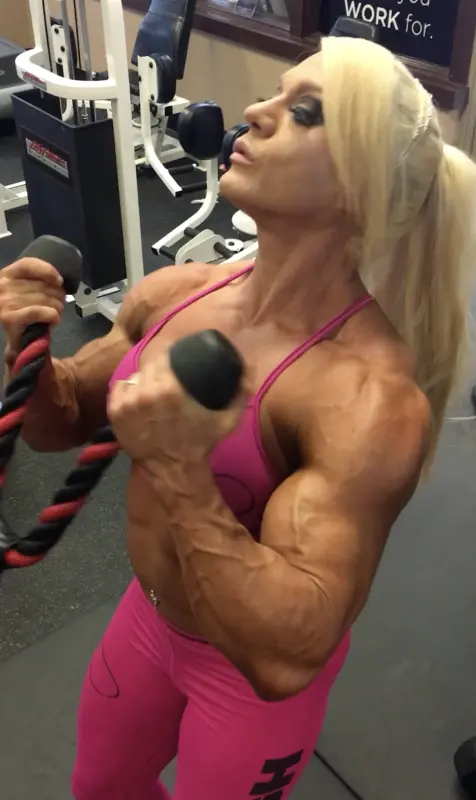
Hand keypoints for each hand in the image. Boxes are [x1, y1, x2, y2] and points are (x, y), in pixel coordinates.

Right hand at [0, 258, 65, 354]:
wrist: (17, 338)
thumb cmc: (24, 311)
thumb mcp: (26, 290)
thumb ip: (37, 281)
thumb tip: (59, 281)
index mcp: (7, 274)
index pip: (28, 264)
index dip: (47, 270)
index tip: (60, 281)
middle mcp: (3, 286)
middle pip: (39, 284)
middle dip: (57, 294)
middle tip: (61, 303)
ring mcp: (5, 302)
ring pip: (42, 299)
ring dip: (57, 307)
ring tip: (58, 312)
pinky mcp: (9, 318)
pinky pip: (37, 312)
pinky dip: (51, 315)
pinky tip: (55, 319)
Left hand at [107, 353, 246, 468]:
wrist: (174, 469)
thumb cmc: (201, 443)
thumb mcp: (228, 418)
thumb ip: (242, 391)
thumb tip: (248, 366)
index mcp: (171, 390)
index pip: (164, 356)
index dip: (170, 354)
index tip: (176, 358)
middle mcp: (146, 394)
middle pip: (149, 366)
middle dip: (159, 368)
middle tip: (168, 376)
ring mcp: (128, 404)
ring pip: (135, 376)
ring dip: (144, 379)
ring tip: (154, 388)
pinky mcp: (115, 413)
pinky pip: (120, 387)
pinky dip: (128, 390)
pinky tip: (138, 396)